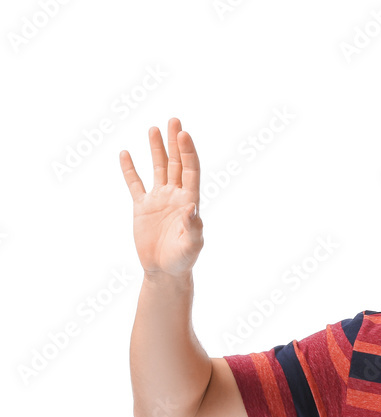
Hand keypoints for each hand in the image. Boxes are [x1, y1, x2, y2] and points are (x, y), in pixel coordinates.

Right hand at [120, 117, 203, 277]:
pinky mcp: (142, 207)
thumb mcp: (192, 246)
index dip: (187, 152)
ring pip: (157, 169)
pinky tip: (125, 153)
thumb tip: (193, 207)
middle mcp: (175, 196)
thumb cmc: (182, 260)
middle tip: (174, 120)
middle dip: (175, 142)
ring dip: (156, 149)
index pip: (190, 170)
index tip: (183, 133)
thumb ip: (194, 227)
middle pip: (175, 163)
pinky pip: (135, 184)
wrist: (165, 271)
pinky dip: (130, 170)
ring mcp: (158, 200)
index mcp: (189, 201)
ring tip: (154, 128)